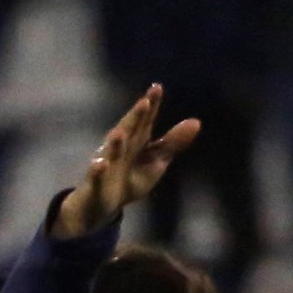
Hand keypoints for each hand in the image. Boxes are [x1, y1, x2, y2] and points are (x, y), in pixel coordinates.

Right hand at [55, 85, 198, 238]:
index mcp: (136, 141)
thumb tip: (196, 121)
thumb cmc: (130, 179)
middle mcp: (120, 149)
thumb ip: (173, 142)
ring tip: (119, 132)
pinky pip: (96, 177)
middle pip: (128, 132)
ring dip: (114, 143)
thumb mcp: (155, 161)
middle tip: (144, 103)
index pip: (145, 121)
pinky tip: (100, 164)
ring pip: (111, 153)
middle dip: (134, 119)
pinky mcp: (97, 185)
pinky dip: (97, 171)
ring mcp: (108, 166)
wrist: (100, 205)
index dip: (151, 105)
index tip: (157, 88)